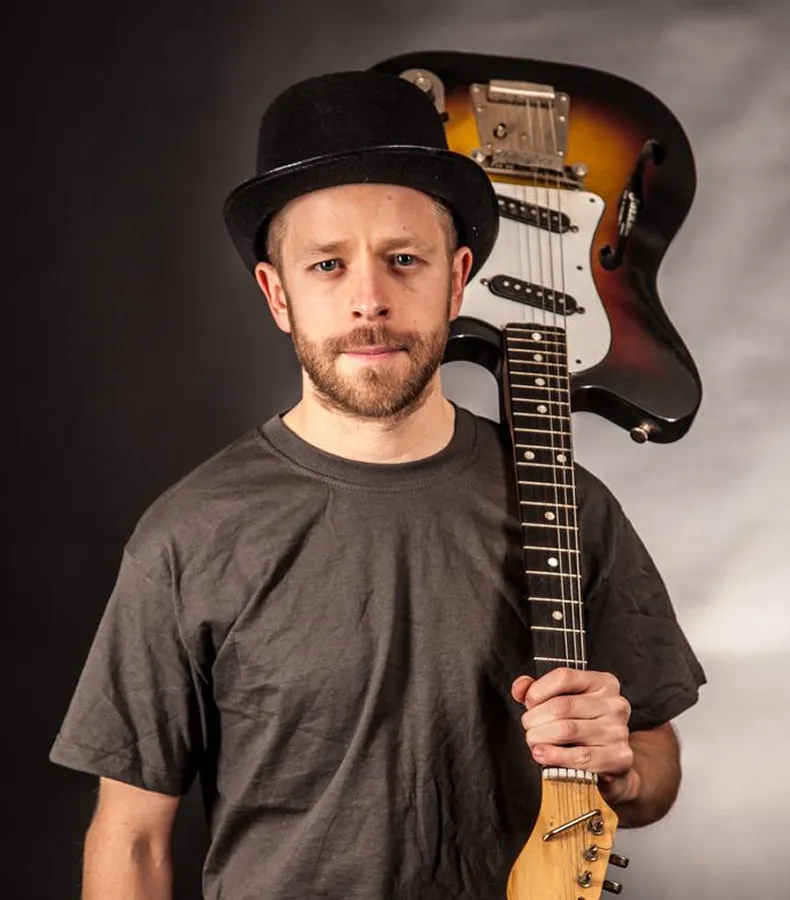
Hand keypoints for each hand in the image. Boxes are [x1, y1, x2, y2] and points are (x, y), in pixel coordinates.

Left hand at [511, 668, 638, 804]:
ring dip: (540, 737)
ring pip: (567, 730)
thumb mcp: (564, 701)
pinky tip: (542, 754)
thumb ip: (538, 690)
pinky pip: (579, 756)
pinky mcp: (618, 758)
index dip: (538, 690)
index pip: (564, 676)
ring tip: (533, 741)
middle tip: (528, 727)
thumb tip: (519, 688)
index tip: (528, 702)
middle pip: (562, 706)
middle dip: (535, 718)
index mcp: (602, 683)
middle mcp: (614, 704)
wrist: (614, 762)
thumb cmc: (585, 727)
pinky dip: (554, 756)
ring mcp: (618, 731)